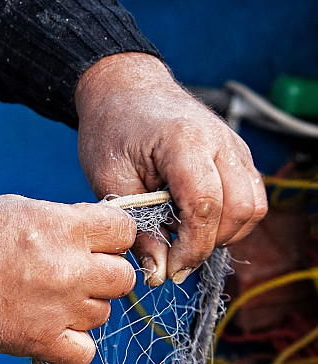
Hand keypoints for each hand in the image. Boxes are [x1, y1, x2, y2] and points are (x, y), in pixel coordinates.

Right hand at [0, 195, 135, 363]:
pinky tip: (53, 331)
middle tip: (76, 275)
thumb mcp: (18, 209)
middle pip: (123, 278)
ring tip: (50, 301)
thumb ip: (62, 222)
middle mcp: (70, 269)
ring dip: (84, 309)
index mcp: (64, 228)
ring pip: (103, 314)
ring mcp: (58, 308)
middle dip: (104, 275)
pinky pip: (84, 353)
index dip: (112, 236)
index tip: (96, 242)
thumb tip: (88, 236)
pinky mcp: (40, 341)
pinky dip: (73, 346)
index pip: (125, 230)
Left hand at [75, 53, 266, 285]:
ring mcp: (235, 147)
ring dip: (223, 234)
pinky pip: (249, 198)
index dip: (192, 247)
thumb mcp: (110, 181)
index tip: (171, 268)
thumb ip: (138, 229)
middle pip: (240, 210)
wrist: (125, 90)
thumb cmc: (112, 130)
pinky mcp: (238, 157)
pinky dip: (228, 220)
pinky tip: (192, 221)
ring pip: (252, 207)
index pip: (206, 205)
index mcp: (185, 141)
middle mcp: (220, 141)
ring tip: (181, 235)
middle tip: (175, 257)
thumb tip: (159, 274)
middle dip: (210, 244)